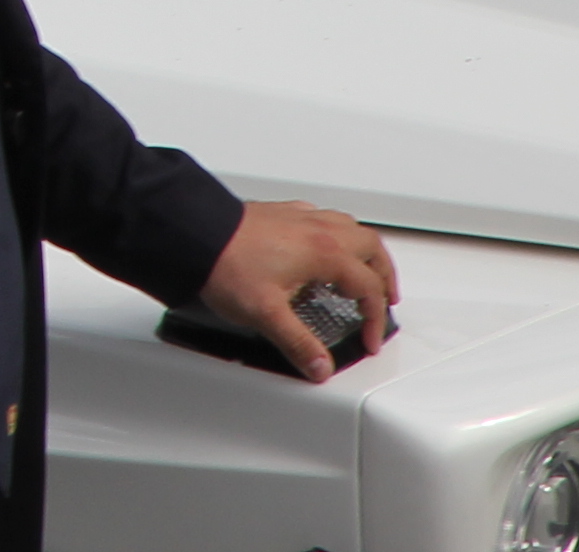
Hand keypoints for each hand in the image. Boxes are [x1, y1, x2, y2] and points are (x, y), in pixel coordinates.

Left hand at [193, 198, 396, 379]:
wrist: (192, 231)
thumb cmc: (225, 263)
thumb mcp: (266, 313)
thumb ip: (298, 343)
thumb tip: (319, 365)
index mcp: (324, 253)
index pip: (368, 289)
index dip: (375, 319)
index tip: (369, 338)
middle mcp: (317, 229)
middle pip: (372, 248)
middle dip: (385, 276)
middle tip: (386, 299)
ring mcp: (299, 218)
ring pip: (351, 227)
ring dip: (366, 251)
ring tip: (366, 271)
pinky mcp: (281, 213)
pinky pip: (324, 218)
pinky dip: (337, 234)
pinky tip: (323, 246)